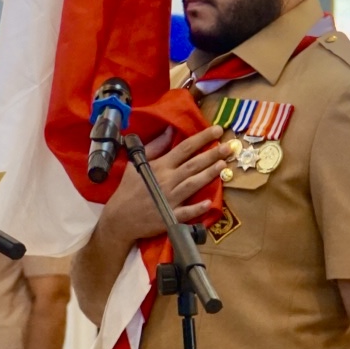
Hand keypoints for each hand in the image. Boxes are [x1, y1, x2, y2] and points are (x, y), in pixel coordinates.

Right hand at [98, 126, 229, 246]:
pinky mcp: (171, 217)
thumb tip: (168, 130)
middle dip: (212, 155)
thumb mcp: (137, 163)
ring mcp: (170, 199)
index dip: (201, 138)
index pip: (184, 148)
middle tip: (229, 146)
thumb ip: (155, 147)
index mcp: (160, 166)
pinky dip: (197, 208)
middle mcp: (168, 181)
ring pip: (193, 184)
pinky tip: (210, 203)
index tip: (217, 130)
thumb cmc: (129, 188)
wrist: (120, 218)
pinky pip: (186, 212)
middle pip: (193, 165)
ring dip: (209, 175)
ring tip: (224, 165)